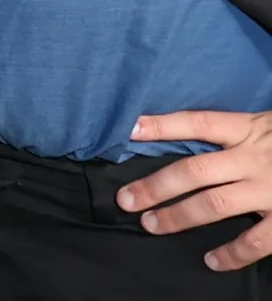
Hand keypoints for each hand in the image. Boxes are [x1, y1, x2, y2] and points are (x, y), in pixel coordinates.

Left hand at [115, 108, 271, 269]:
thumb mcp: (267, 124)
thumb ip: (236, 132)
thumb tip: (192, 138)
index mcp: (249, 130)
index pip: (199, 123)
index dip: (164, 125)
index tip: (131, 129)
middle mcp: (255, 158)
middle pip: (195, 169)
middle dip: (157, 185)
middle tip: (126, 199)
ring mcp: (270, 190)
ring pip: (216, 204)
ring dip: (180, 216)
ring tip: (152, 224)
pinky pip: (256, 241)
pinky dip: (232, 254)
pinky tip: (211, 260)